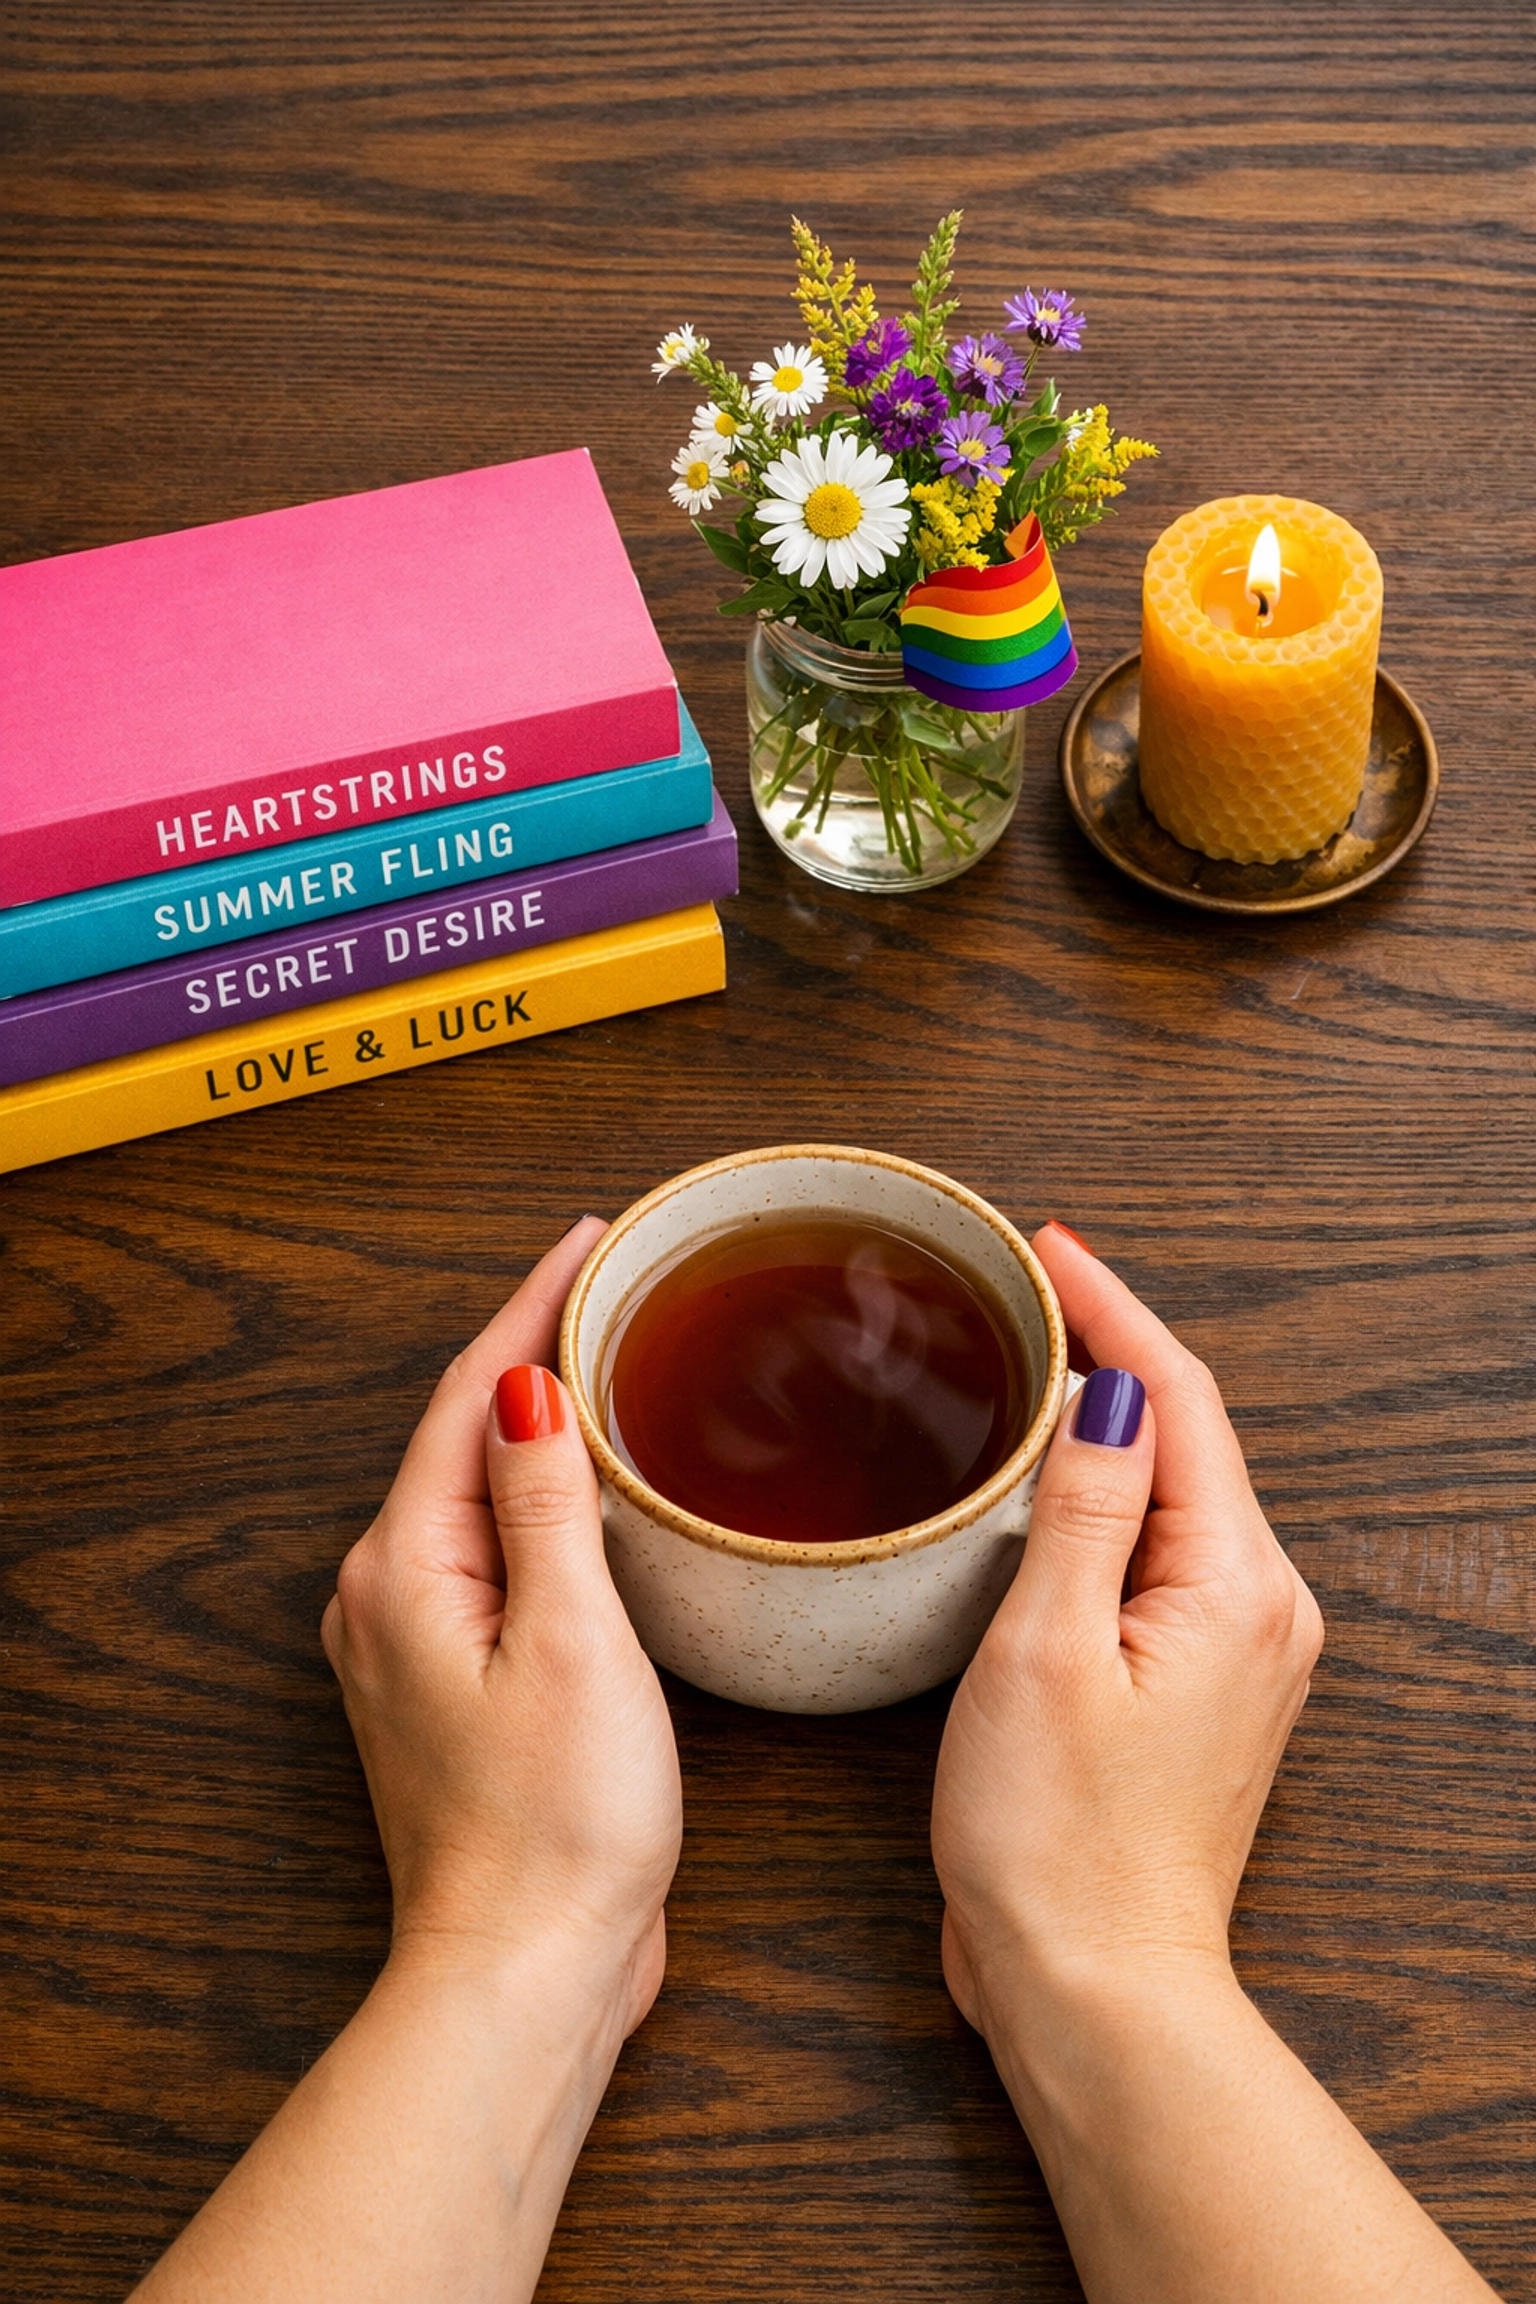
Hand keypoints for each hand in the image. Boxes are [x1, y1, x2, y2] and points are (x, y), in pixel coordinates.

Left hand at [322, 1217, 681, 2031]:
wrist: (527, 1966)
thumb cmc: (557, 1823)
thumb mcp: (573, 1641)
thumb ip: (547, 1505)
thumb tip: (530, 1384)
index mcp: (407, 1566)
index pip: (469, 1392)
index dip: (531, 1304)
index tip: (591, 1241)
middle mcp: (388, 1592)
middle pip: (463, 1432)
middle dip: (535, 1348)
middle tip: (618, 1286)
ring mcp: (413, 1640)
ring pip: (478, 1491)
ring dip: (539, 1423)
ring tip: (613, 1361)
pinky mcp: (452, 1679)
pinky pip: (491, 1550)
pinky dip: (540, 1499)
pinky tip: (591, 1490)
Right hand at [933, 1221, 1323, 2027]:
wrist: (1094, 1983)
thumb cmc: (1056, 1838)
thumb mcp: (1047, 1651)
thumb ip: (1084, 1508)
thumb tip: (1107, 1390)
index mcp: (1233, 1584)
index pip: (1178, 1396)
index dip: (1110, 1307)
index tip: (1048, 1246)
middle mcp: (1261, 1607)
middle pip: (1189, 1431)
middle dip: (1111, 1345)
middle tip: (1026, 1284)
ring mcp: (1239, 1648)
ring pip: (1176, 1489)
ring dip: (1110, 1416)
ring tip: (1034, 1353)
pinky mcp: (1202, 1683)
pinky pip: (1163, 1549)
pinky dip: (1111, 1493)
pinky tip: (1056, 1478)